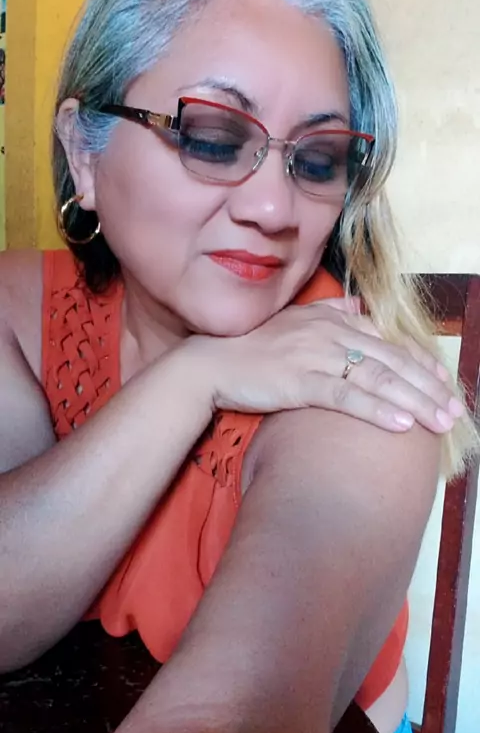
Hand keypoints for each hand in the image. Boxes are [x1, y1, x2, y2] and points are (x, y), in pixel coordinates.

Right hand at [187, 298, 462, 433]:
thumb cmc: (254, 347)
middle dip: (429, 387)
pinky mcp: (300, 381)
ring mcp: (315, 356)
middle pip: (392, 361)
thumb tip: (358, 307)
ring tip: (441, 422)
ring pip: (377, 378)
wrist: (212, 363)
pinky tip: (401, 425)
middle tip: (455, 411)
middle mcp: (330, 334)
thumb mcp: (294, 320)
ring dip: (415, 401)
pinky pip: (346, 396)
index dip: (420, 364)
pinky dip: (377, 410)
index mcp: (333, 321)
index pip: (388, 342)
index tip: (443, 384)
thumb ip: (329, 311)